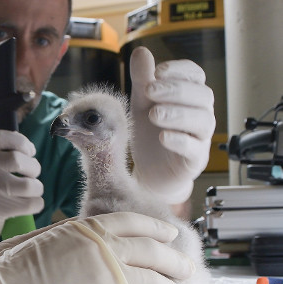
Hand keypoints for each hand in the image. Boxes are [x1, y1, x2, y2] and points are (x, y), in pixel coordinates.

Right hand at [0, 119, 43, 253]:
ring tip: (34, 189)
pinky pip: (28, 204)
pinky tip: (33, 203)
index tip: (29, 151)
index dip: (21, 141)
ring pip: (26, 184)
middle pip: (17, 160)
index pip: (0, 136)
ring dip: (37, 187)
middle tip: (33, 173)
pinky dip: (37, 204)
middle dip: (33, 167)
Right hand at [0, 212, 193, 283]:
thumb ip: (74, 241)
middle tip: (187, 269)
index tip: (169, 233)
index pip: (131, 222)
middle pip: (153, 251)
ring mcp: (112, 277)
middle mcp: (105, 247)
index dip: (155, 228)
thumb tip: (91, 249)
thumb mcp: (44, 243)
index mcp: (87, 228)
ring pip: (159, 283)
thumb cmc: (8, 275)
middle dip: (175, 261)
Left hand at [129, 46, 215, 203]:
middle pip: (201, 95)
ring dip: (178, 114)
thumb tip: (141, 51)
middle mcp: (200, 113)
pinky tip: (163, 137)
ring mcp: (200, 137)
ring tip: (154, 114)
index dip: (179, 71)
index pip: (194, 75)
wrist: (150, 172)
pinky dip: (180, 140)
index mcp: (189, 95)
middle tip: (150, 90)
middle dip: (175, 90)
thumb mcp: (142, 103)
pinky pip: (194, 148)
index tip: (158, 71)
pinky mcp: (195, 159)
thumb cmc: (150, 134)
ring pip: (202, 120)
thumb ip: (142, 79)